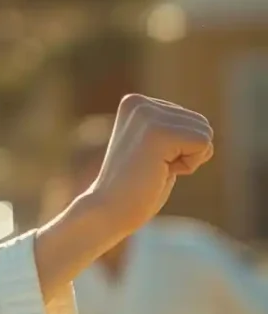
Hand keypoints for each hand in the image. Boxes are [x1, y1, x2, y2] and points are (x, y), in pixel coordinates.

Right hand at [84, 94, 213, 241]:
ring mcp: (146, 115)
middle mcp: (139, 102)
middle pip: (202, 123)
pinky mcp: (157, 132)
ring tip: (154, 169)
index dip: (180, 148)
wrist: (108, 210)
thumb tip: (202, 125)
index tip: (149, 160)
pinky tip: (159, 171)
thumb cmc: (136, 188)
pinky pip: (203, 144)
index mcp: (136, 103)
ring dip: (187, 159)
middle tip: (153, 167)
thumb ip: (173, 130)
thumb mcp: (156, 149)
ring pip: (205, 133)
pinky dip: (189, 165)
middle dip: (187, 152)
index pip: (193, 120)